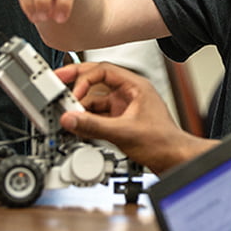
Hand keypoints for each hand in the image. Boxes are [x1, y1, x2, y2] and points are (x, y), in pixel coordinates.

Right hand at [56, 62, 216, 173]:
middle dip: (77, 84)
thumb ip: (94, 126)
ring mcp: (125, 107)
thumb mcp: (123, 133)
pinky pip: (99, 115)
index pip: (104, 70)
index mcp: (135, 86)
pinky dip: (87, 119)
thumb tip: (71, 119)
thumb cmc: (163, 142)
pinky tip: (77, 125)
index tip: (70, 91)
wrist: (174, 159)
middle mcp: (129, 93)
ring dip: (81, 106)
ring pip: (96, 100)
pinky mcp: (121, 121)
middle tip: (56, 84)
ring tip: (66, 112)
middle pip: (97, 81)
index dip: (84, 78)